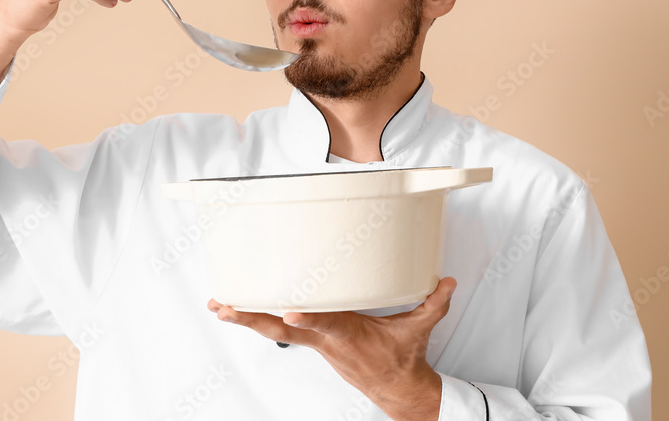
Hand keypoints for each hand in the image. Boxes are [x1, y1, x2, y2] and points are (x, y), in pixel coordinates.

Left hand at [207, 277, 456, 420]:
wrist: (394, 388)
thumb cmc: (402, 357)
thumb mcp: (419, 330)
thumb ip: (433, 304)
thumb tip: (448, 281)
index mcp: (349, 335)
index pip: (326, 327)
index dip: (307, 321)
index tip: (288, 314)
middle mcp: (325, 339)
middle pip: (282, 330)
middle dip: (252, 318)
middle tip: (225, 306)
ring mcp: (315, 342)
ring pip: (274, 330)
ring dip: (246, 317)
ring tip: (220, 305)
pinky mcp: (312, 341)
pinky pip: (279, 329)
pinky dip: (257, 319)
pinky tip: (238, 308)